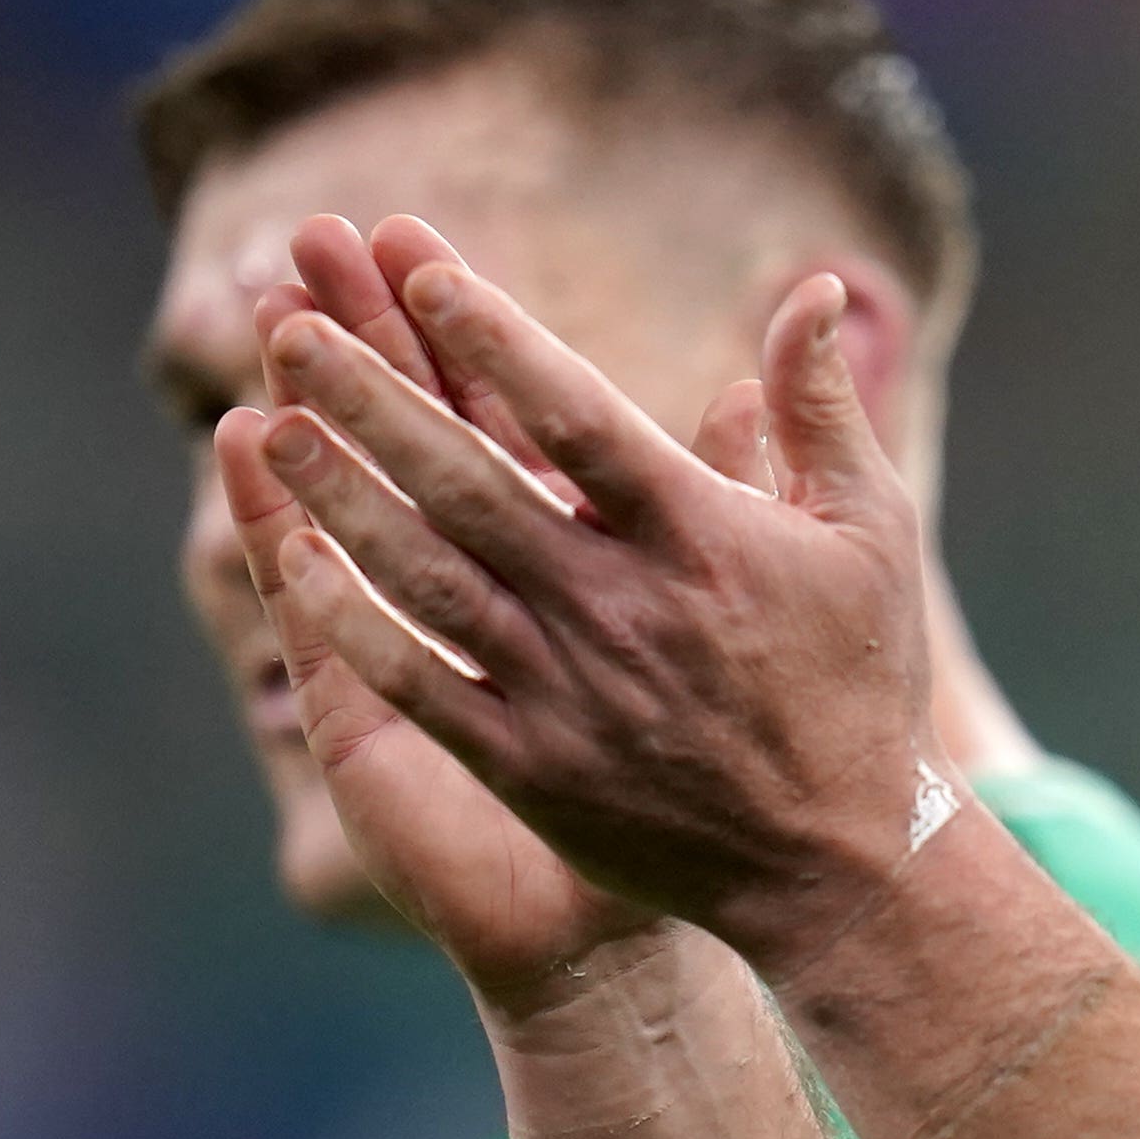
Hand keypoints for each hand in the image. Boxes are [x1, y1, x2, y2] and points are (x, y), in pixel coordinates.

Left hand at [245, 223, 933, 974]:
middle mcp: (618, 605)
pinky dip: (351, 621)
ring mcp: (565, 688)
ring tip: (269, 426)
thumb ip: (821, 407)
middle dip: (374, 396)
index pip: (577, 415)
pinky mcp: (531, 766)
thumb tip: (815, 288)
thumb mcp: (869, 532)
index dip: (496, 338)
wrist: (842, 868)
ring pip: (427, 574)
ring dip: (342, 496)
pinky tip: (291, 560)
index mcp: (697, 535)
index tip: (420, 270)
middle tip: (291, 325)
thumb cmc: (858, 688)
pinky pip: (420, 682)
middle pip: (470, 482)